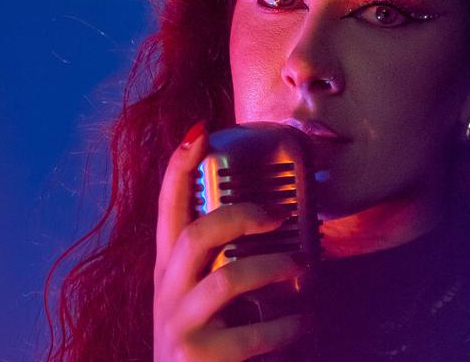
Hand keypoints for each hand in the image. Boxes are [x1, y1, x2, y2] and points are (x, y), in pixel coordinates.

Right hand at [153, 125, 309, 360]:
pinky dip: (287, 326)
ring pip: (227, 278)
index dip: (179, 167)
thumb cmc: (205, 346)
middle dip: (239, 215)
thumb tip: (270, 218)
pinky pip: (253, 331)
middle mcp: (166, 294)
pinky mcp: (197, 358)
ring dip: (274, 267)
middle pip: (195, 235)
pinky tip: (303, 324)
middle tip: (278, 214)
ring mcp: (177, 326)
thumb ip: (221, 263)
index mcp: (168, 271)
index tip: (199, 130)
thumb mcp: (201, 299)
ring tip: (302, 267)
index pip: (167, 209)